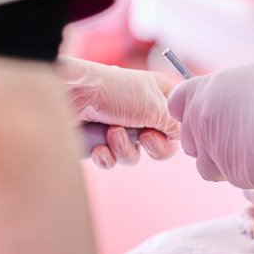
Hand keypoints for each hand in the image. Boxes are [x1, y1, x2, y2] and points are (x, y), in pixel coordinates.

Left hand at [57, 56, 179, 167]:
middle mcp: (142, 112)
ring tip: (112, 132)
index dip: (173, 134)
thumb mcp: (154, 106)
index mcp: (159, 97)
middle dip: (151, 145)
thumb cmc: (115, 92)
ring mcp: (121, 127)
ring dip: (124, 148)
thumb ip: (175, 126)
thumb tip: (181, 138)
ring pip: (135, 155)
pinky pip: (112, 161)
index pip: (177, 124)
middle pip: (160, 145)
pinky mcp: (101, 142)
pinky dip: (106, 157)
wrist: (72, 94)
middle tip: (142, 135)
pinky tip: (99, 147)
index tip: (163, 130)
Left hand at [167, 61, 253, 188]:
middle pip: (189, 139)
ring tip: (252, 148)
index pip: (176, 103)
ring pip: (205, 165)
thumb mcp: (249, 79)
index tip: (207, 114)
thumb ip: (226, 94)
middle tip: (236, 136)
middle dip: (207, 141)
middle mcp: (202, 120)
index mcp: (204, 91)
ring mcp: (215, 149)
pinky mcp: (233, 173)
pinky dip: (245, 172)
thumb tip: (223, 105)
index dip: (190, 111)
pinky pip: (231, 177)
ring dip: (222, 162)